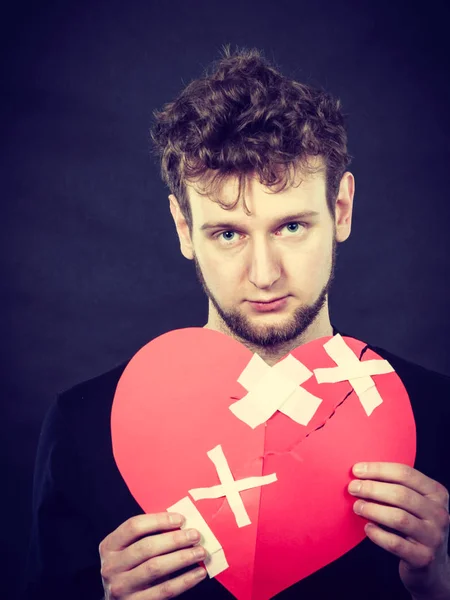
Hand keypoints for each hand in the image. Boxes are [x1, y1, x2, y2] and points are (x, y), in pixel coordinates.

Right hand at [99, 512, 206, 598]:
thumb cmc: (131, 569)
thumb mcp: (130, 550)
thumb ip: (149, 536)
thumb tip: (181, 525)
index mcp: (109, 546)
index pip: (134, 526)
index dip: (159, 520)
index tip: (181, 519)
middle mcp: (110, 567)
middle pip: (147, 547)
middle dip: (175, 539)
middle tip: (195, 535)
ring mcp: (120, 587)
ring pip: (155, 568)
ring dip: (182, 558)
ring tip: (200, 552)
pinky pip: (164, 590)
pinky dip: (185, 580)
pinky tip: (198, 573)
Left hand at [348, 462, 449, 599]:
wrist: (433, 566)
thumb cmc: (416, 526)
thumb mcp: (416, 503)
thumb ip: (397, 487)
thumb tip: (362, 474)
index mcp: (437, 494)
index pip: (406, 473)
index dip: (378, 469)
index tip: (357, 470)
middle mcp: (439, 514)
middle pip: (401, 494)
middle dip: (372, 489)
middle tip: (353, 488)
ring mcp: (433, 537)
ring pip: (399, 518)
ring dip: (373, 509)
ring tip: (357, 507)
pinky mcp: (424, 558)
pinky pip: (395, 543)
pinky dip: (378, 534)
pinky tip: (367, 528)